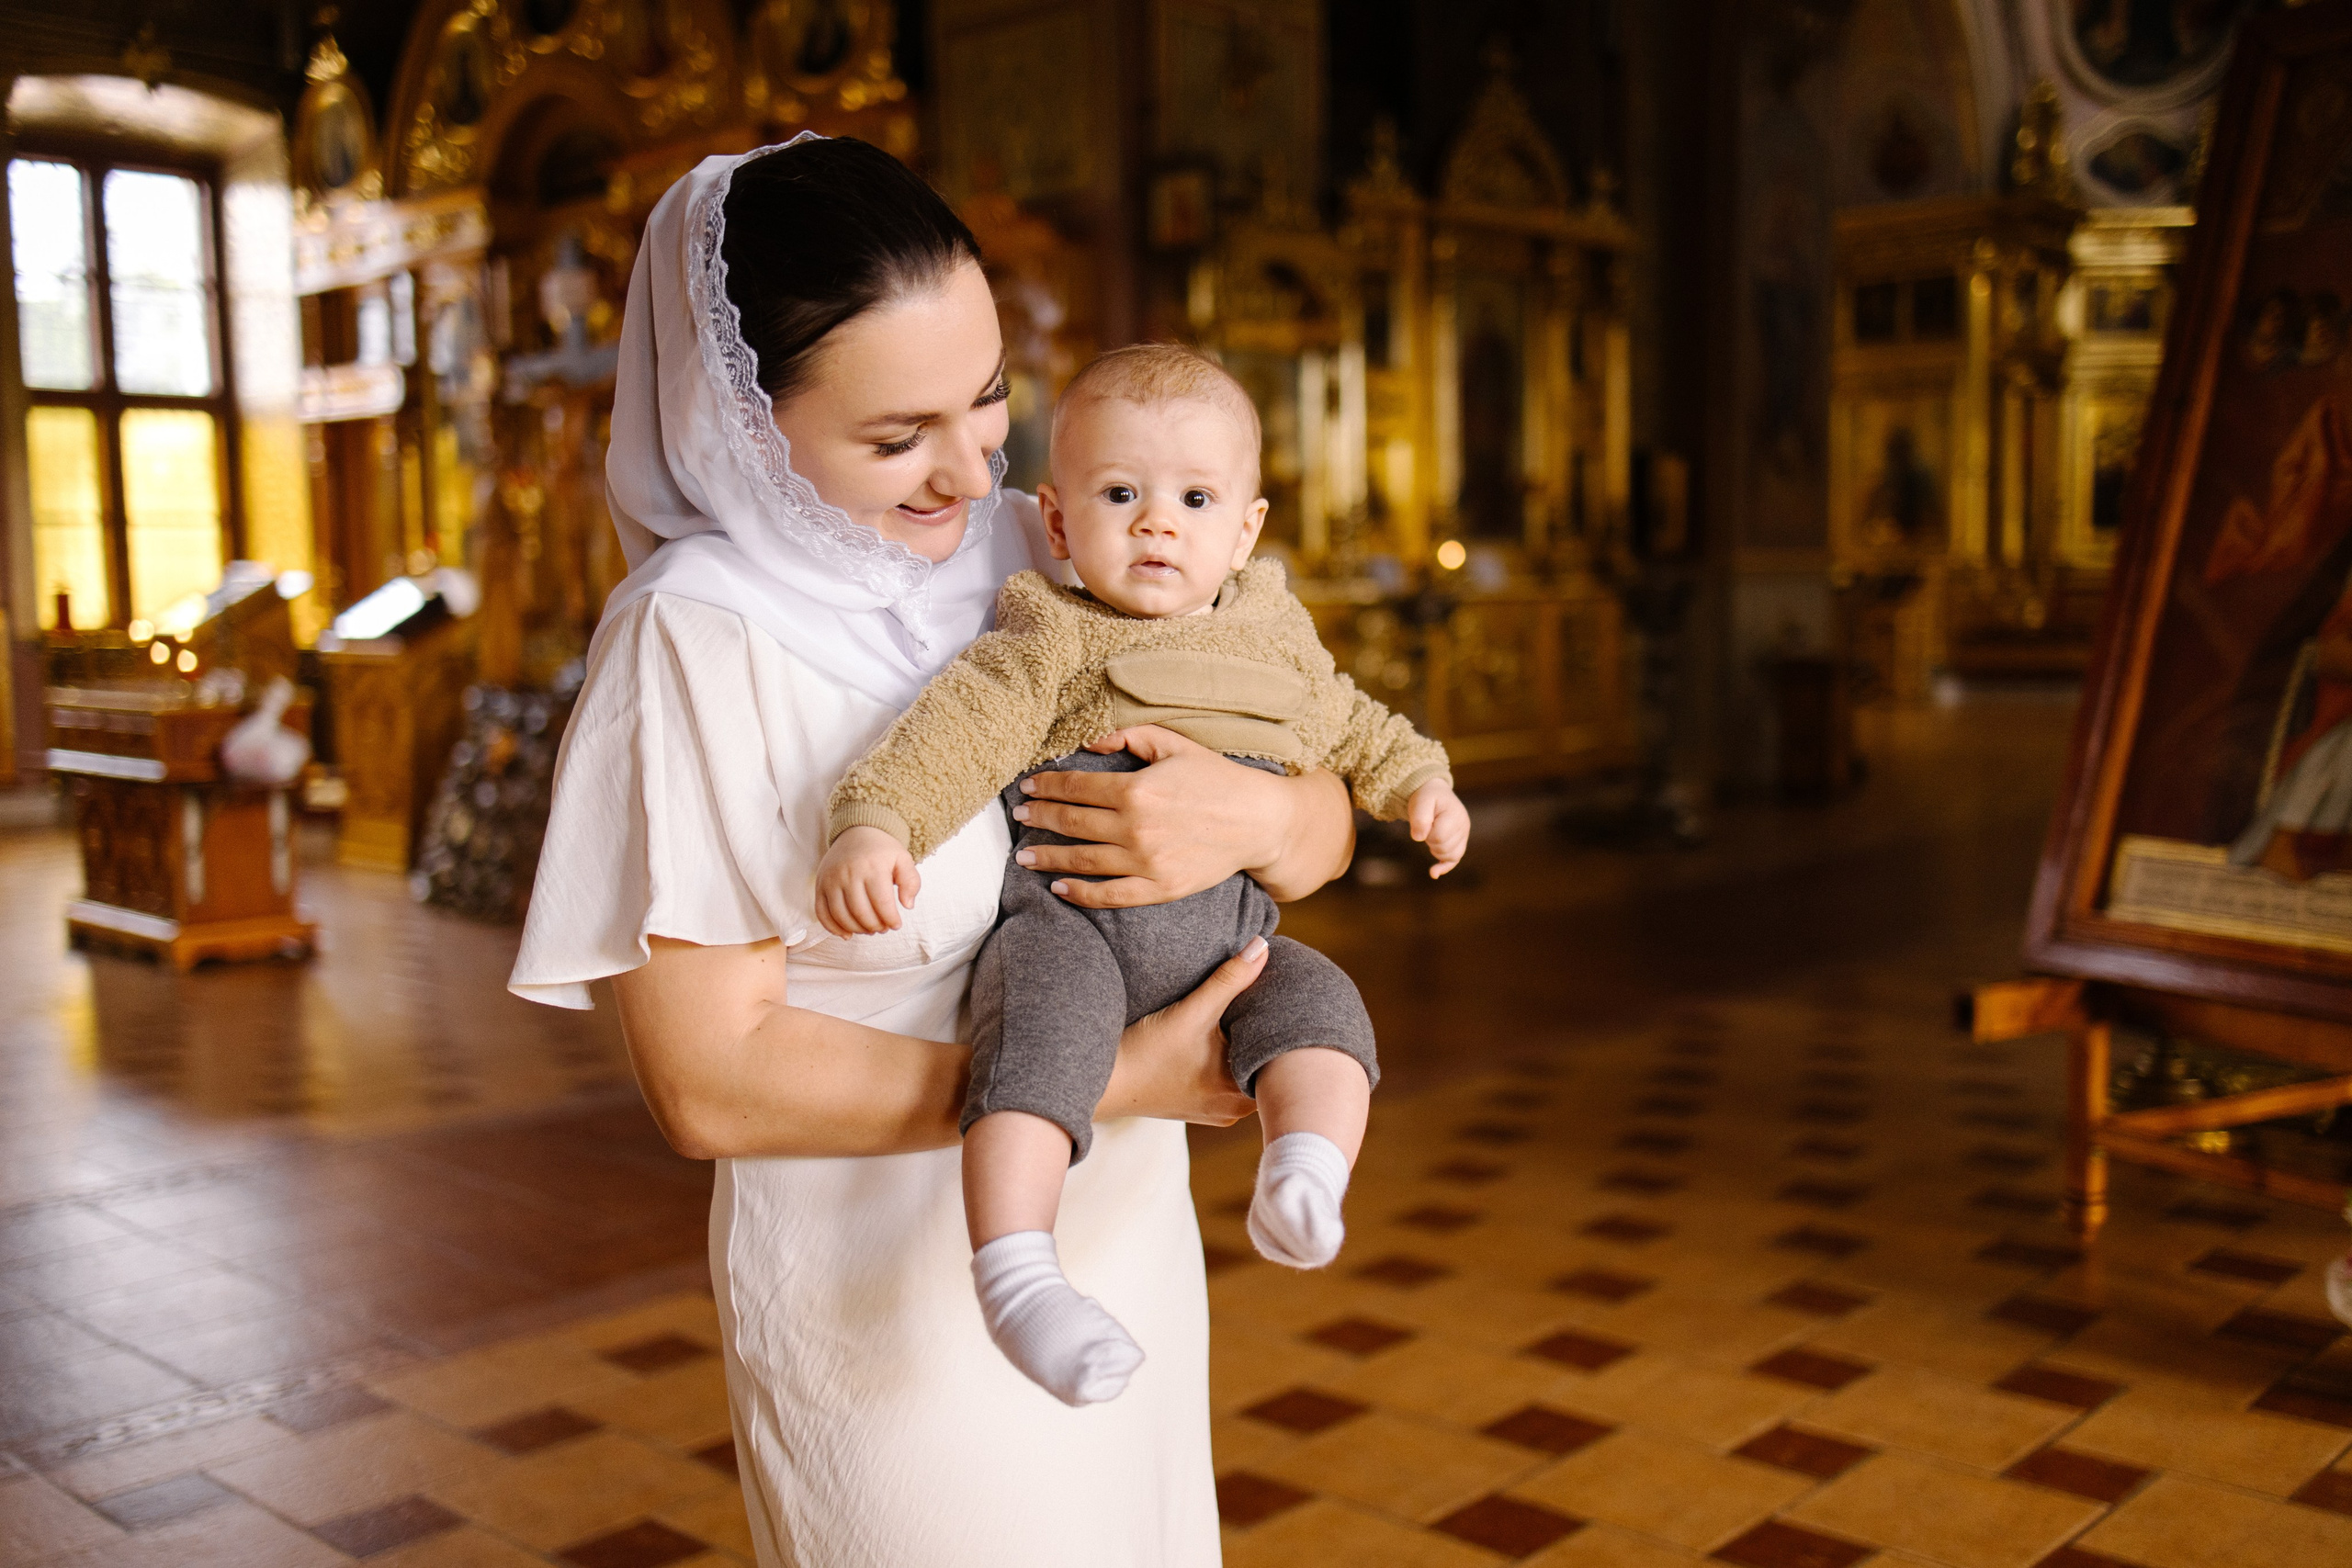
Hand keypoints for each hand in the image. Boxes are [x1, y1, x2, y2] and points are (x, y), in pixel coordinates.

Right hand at [815, 826, 920, 936]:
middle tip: (882, 928)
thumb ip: (911, 882)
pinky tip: (847, 934)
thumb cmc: (882, 850)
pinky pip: (821, 913)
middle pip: (861, 912)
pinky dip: (832, 928)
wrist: (857, 831)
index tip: (896, 925)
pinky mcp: (819, 885)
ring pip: (841, 915)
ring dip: (857, 929)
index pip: (881, 903)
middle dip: (874, 926)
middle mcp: (849, 873)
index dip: (890, 919)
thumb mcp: (903, 859)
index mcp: (872, 867)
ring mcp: (831, 879)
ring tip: (868, 929)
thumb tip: (907, 906)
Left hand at [1012, 725, 1296, 908]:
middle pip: (1072, 823)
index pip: (1076, 787)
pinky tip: (1059, 887)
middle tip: (1019, 816)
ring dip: (1047, 857)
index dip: (1047, 786)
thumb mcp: (1174, 744)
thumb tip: (1088, 743)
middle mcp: (1136, 828)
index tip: (1028, 786)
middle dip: (1040, 818)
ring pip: (1082, 861)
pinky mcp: (1160, 888)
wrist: (1259, 821)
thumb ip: (1128, 737)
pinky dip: (1080, 893)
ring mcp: (1147, 862)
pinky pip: (1110, 895)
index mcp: (1137, 789)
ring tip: (1024, 854)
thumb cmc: (1217, 778)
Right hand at [1096, 936, 1265, 1125]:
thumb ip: (1230, 979)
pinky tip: (1220, 1034)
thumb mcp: (1192, 1011)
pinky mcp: (1198, 1104)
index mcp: (1240, 1093)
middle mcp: (1233, 1109)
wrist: (1100, 1082)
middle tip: (1267, 998)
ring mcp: (1215, 1110)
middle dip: (1264, 1032)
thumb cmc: (1144, 1053)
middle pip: (1263, 1064)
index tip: (1282, 1000)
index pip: (1280, 1059)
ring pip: (1245, 1070)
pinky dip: (1227, 1056)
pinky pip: (1227, 1078)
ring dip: (1244, 1044)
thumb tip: (1262, 947)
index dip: (1283, 1027)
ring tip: (1245, 1012)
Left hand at [1408, 779, 1469, 876]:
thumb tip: (1419, 838)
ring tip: (1432, 834)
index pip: (1439, 837)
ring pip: (1450, 856)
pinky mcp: (1460, 842)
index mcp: (1455, 815)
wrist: (1434, 793)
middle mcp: (1463, 826)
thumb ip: (1420, 818)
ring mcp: (1463, 835)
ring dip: (1436, 849)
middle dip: (1431, 841)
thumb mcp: (1420, 801)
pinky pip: (1455, 859)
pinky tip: (1433, 872)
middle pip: (1444, 848)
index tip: (1424, 822)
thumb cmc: (1426, 797)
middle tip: (1428, 826)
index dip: (1427, 833)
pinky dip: (1444, 867)